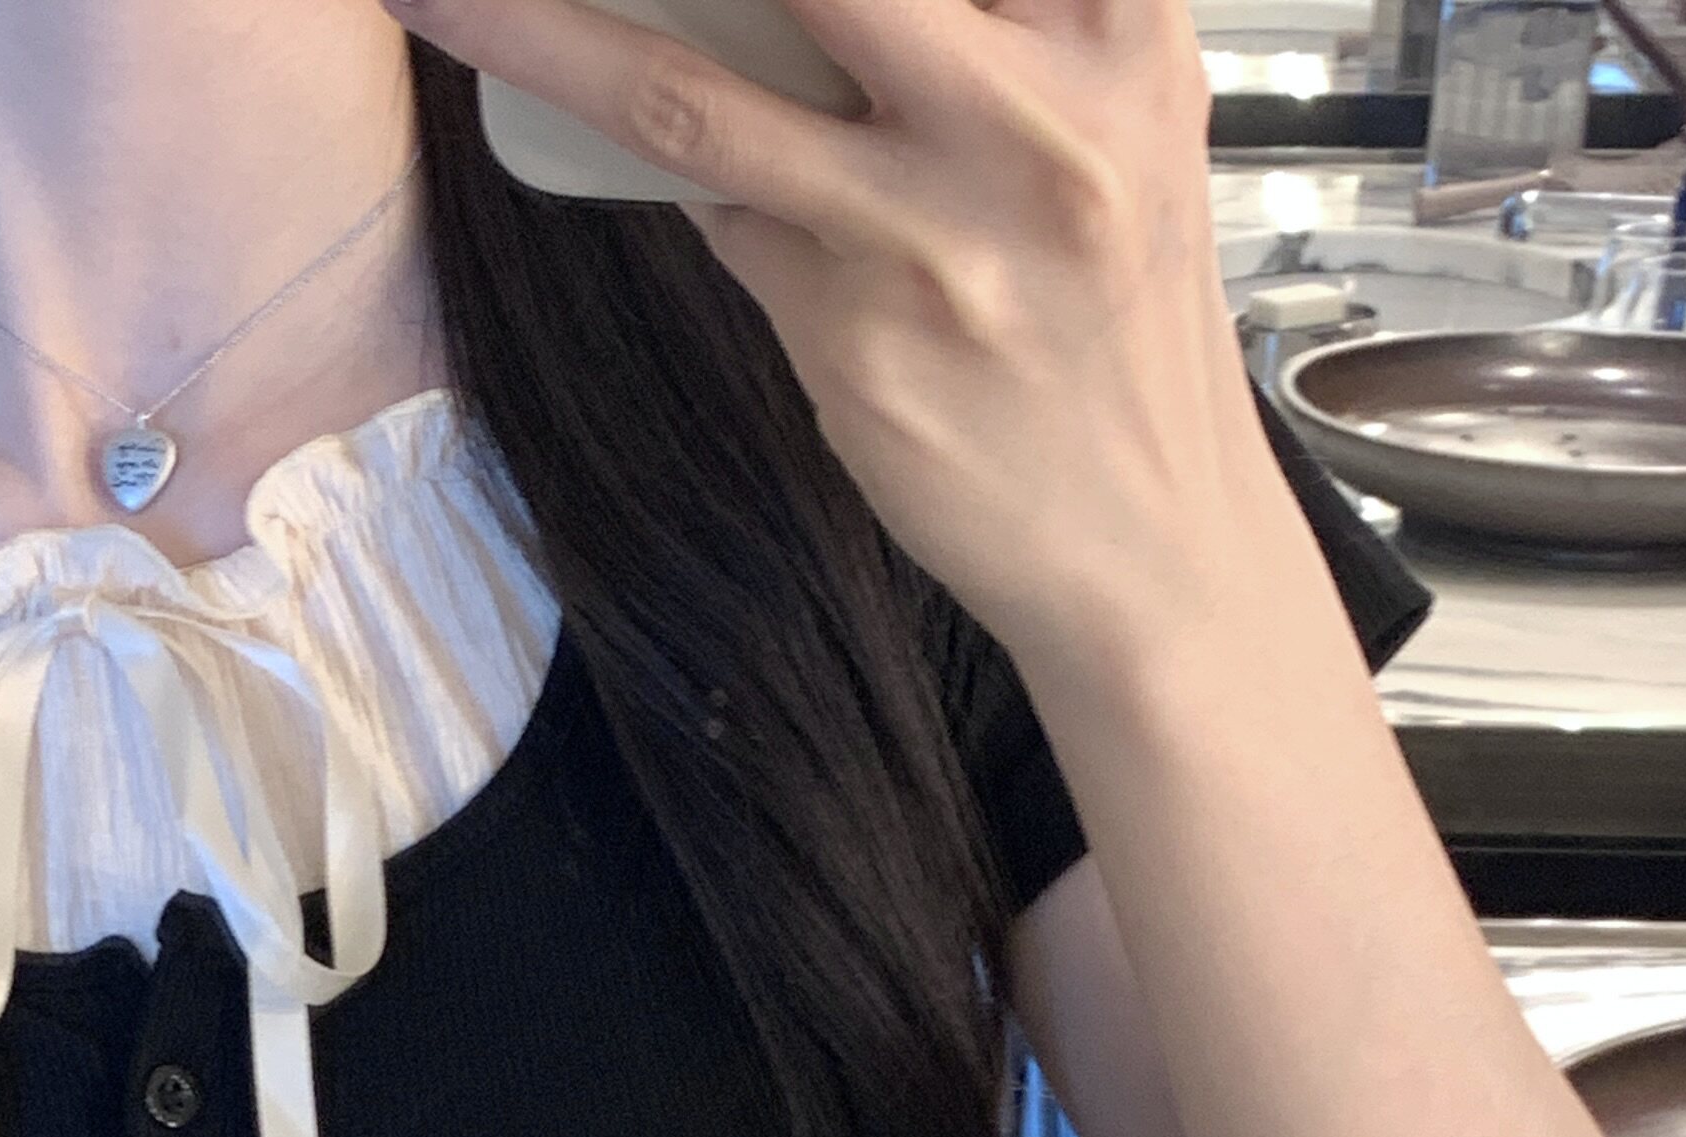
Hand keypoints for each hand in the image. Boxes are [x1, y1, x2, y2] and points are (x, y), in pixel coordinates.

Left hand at [396, 0, 1285, 677]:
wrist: (1148, 534)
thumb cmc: (1104, 306)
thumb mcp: (1101, 113)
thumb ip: (973, 28)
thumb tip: (752, 2)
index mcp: (1112, 16)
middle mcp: (1034, 106)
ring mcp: (933, 229)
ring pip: (690, 96)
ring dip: (536, 32)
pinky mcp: (853, 337)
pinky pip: (718, 219)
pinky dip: (675, 173)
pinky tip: (636, 142)